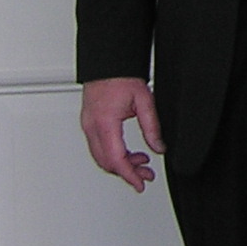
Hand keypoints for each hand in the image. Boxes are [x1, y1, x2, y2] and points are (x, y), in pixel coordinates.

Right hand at [79, 77, 164, 191]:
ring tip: (142, 163)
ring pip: (101, 157)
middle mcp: (92, 126)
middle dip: (127, 173)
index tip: (140, 184)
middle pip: (106, 162)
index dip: (129, 176)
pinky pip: (98, 147)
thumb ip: (152, 127)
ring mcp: (88, 125)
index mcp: (105, 122)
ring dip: (121, 165)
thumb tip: (159, 148)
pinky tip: (129, 153)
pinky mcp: (89, 122)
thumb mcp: (144, 100)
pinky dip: (113, 155)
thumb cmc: (121, 75)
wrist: (108, 61)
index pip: (116, 159)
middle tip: (146, 175)